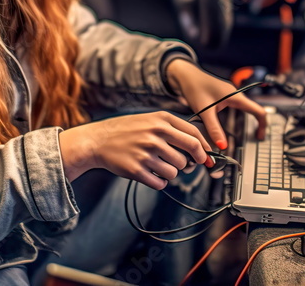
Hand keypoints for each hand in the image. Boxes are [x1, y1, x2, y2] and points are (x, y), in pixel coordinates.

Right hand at [59, 111, 211, 189]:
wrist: (97, 140)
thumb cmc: (127, 130)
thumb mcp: (151, 119)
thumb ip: (175, 130)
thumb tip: (200, 148)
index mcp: (162, 120)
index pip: (194, 136)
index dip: (205, 150)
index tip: (207, 158)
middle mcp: (155, 135)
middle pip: (189, 156)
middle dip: (190, 163)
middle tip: (186, 165)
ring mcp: (146, 153)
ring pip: (175, 171)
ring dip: (170, 172)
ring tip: (157, 165)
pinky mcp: (137, 170)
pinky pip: (161, 183)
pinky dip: (159, 182)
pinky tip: (150, 173)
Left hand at [166, 59, 267, 147]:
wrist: (183, 75)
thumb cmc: (194, 87)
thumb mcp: (204, 111)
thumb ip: (214, 129)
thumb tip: (222, 146)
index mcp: (235, 96)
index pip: (258, 110)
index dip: (262, 125)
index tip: (259, 137)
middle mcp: (234, 95)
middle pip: (252, 110)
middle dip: (255, 124)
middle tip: (254, 138)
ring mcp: (228, 95)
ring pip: (243, 110)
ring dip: (244, 122)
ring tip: (241, 135)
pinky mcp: (221, 97)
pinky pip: (234, 109)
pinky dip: (234, 119)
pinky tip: (226, 127)